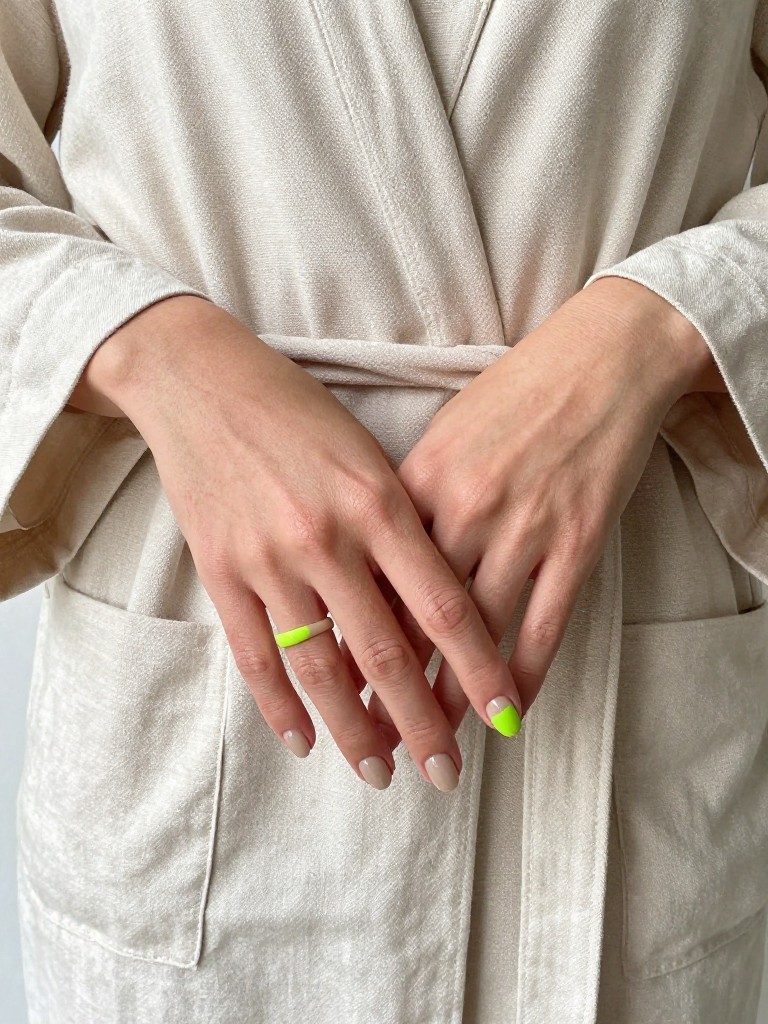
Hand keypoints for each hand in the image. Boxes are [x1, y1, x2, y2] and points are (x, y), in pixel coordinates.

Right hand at [71, 295, 521, 790]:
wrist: (202, 381)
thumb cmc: (301, 412)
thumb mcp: (369, 456)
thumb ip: (403, 528)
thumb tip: (435, 611)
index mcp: (379, 502)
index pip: (444, 607)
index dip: (479, 670)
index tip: (504, 717)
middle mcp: (328, 538)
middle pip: (387, 653)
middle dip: (422, 723)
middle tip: (447, 774)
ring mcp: (270, 559)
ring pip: (321, 668)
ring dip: (354, 731)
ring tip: (380, 773)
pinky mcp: (221, 571)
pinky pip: (255, 655)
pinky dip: (280, 706)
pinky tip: (303, 740)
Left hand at [341, 276, 720, 746]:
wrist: (598, 360)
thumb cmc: (511, 395)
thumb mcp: (439, 436)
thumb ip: (402, 501)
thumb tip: (372, 563)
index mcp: (411, 483)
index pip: (368, 581)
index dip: (347, 645)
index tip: (329, 693)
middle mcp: (460, 511)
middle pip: (413, 619)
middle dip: (388, 693)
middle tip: (371, 744)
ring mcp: (522, 528)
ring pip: (476, 636)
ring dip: (452, 700)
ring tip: (433, 745)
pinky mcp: (577, 541)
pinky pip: (544, 626)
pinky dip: (523, 676)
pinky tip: (508, 712)